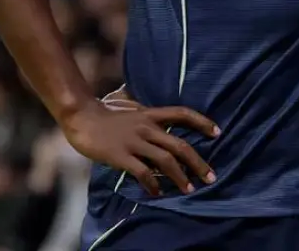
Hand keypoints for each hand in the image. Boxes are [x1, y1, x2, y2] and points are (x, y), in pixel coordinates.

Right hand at [61, 94, 219, 196]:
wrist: (81, 117)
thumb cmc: (105, 112)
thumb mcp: (130, 105)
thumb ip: (145, 110)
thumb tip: (154, 111)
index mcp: (150, 113)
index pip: (182, 114)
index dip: (202, 122)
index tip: (217, 132)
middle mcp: (146, 127)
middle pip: (180, 145)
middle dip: (198, 162)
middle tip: (211, 177)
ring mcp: (134, 142)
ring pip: (165, 161)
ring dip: (181, 177)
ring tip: (190, 189)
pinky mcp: (121, 156)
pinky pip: (142, 173)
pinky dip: (153, 185)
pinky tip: (157, 193)